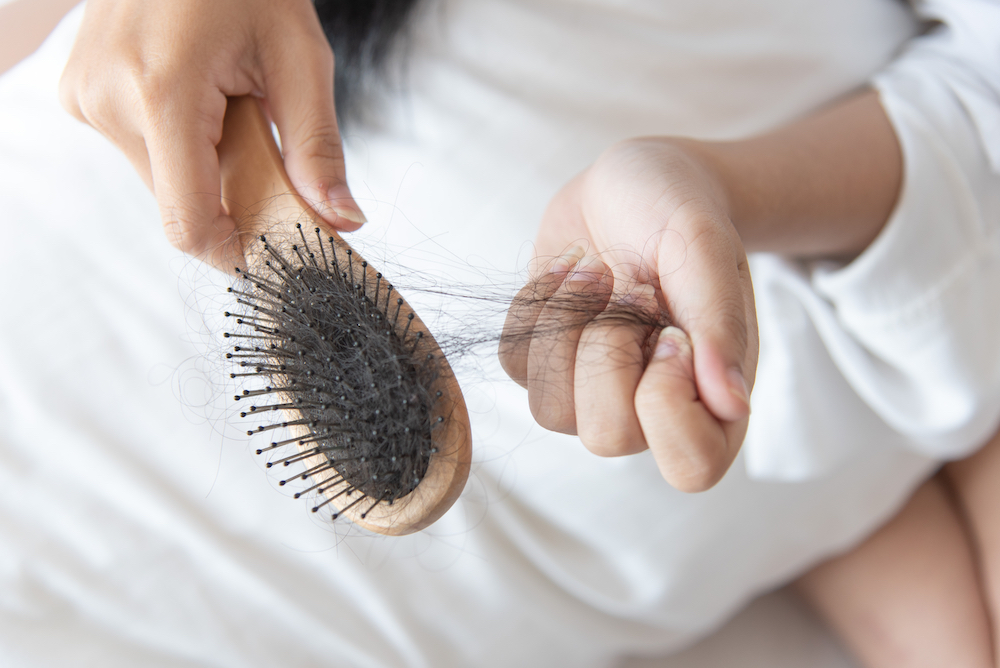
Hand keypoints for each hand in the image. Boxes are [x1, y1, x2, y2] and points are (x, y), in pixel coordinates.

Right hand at [59, 0, 364, 269]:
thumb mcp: (299, 58)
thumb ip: (318, 148)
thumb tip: (342, 222)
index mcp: (159, 93)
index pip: (188, 223)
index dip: (235, 250)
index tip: (277, 249)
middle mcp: (106, 101)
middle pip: (180, 206)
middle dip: (232, 197)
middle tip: (266, 145)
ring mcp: (85, 97)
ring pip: (162, 183)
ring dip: (207, 167)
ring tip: (229, 104)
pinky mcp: (81, 94)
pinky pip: (144, 153)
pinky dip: (184, 146)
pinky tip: (201, 97)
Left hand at [500, 138, 757, 491]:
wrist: (633, 181)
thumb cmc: (682, 214)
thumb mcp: (706, 250)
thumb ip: (719, 323)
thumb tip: (732, 405)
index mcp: (712, 398)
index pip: (692, 468)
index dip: (667, 402)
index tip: (672, 331)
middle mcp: (651, 409)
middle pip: (607, 439)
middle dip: (606, 352)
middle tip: (632, 290)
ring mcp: (591, 392)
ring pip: (548, 411)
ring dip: (565, 326)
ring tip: (597, 271)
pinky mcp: (544, 363)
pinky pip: (515, 363)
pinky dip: (536, 305)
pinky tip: (571, 268)